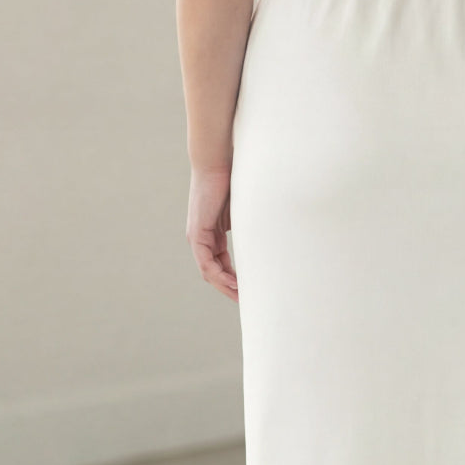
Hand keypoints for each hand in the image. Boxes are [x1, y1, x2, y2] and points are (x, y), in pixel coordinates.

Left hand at [186, 164, 237, 300]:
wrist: (217, 162)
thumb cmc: (232, 180)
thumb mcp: (242, 210)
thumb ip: (248, 226)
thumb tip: (268, 238)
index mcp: (212, 232)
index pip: (221, 263)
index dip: (234, 278)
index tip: (249, 290)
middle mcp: (201, 237)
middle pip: (214, 271)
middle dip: (229, 288)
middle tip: (246, 302)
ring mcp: (197, 236)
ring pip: (209, 271)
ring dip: (224, 286)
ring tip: (241, 298)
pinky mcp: (196, 233)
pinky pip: (205, 262)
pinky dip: (219, 275)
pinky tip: (232, 283)